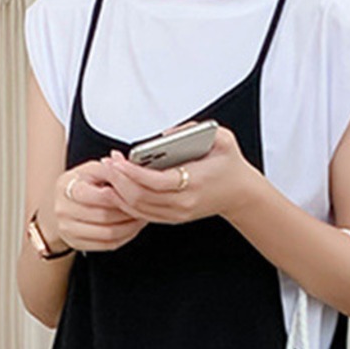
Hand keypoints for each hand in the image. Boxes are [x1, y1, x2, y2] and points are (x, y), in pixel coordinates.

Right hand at [46, 161, 146, 252]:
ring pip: (108, 233)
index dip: (123, 196)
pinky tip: (132, 228)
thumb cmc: (78, 186)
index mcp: (67, 187)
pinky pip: (107, 245)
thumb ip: (107, 168)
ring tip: (140, 217)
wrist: (57, 207)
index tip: (137, 194)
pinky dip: (124, 237)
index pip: (101, 195)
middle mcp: (64, 210)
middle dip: (129, 212)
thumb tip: (123, 164)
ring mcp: (68, 229)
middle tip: (143, 207)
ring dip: (130, 227)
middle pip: (105, 216)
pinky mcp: (76, 243)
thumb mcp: (88, 170)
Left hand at [99, 123, 259, 225]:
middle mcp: (183, 202)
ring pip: (138, 209)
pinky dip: (127, 203)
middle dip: (119, 180)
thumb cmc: (230, 166)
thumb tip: (165, 134)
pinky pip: (143, 214)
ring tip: (109, 174)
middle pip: (141, 197)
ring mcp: (177, 213)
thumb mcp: (221, 138)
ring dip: (119, 193)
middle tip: (108, 163)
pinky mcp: (173, 218)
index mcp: (194, 182)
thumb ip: (194, 130)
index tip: (118, 159)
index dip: (132, 172)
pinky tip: (118, 190)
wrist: (241, 194)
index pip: (155, 181)